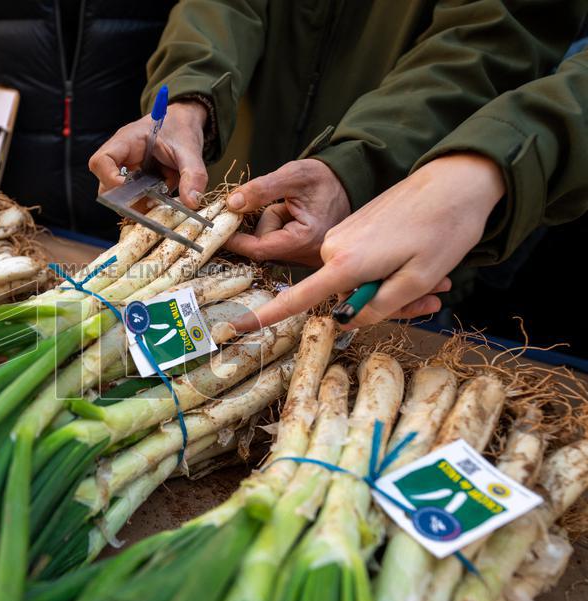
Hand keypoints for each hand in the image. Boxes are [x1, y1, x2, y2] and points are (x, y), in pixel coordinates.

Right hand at [89, 101, 207, 208]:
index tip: (133, 192)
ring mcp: (126, 168)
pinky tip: (164, 192)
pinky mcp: (134, 178)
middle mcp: (121, 155)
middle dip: (128, 198)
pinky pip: (133, 196)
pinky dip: (148, 200)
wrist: (184, 123)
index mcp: (127, 140)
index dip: (110, 180)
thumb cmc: (181, 129)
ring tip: (163, 193)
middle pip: (105, 185)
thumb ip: (193, 175)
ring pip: (119, 195)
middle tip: (152, 200)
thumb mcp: (190, 150)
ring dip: (141, 201)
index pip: (101, 161)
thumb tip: (192, 202)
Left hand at [222, 159, 350, 265]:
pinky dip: (275, 230)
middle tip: (276, 204)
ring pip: (268, 247)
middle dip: (260, 226)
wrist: (348, 183)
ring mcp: (306, 259)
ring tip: (289, 209)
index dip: (235, 239)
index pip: (259, 249)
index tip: (218, 228)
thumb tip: (232, 203)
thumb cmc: (324, 178)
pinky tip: (290, 216)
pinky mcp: (303, 256)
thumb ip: (261, 189)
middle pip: (262, 249)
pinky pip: (276, 246)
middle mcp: (307, 257)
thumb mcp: (293, 175)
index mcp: (306, 240)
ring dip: (268, 227)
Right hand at [235, 152, 505, 330]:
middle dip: (385, 301)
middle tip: (432, 295)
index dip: (268, 315)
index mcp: (345, 262)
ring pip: (360, 279)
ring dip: (395, 285)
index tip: (237, 327)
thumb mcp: (418, 279)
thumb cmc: (444, 228)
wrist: (456, 180)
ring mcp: (344, 235)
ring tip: (438, 279)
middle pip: (344, 295)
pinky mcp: (355, 228)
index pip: (299, 297)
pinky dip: (394, 268)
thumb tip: (347, 320)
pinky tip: (426, 263)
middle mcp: (335, 247)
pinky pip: (365, 262)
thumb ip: (378, 306)